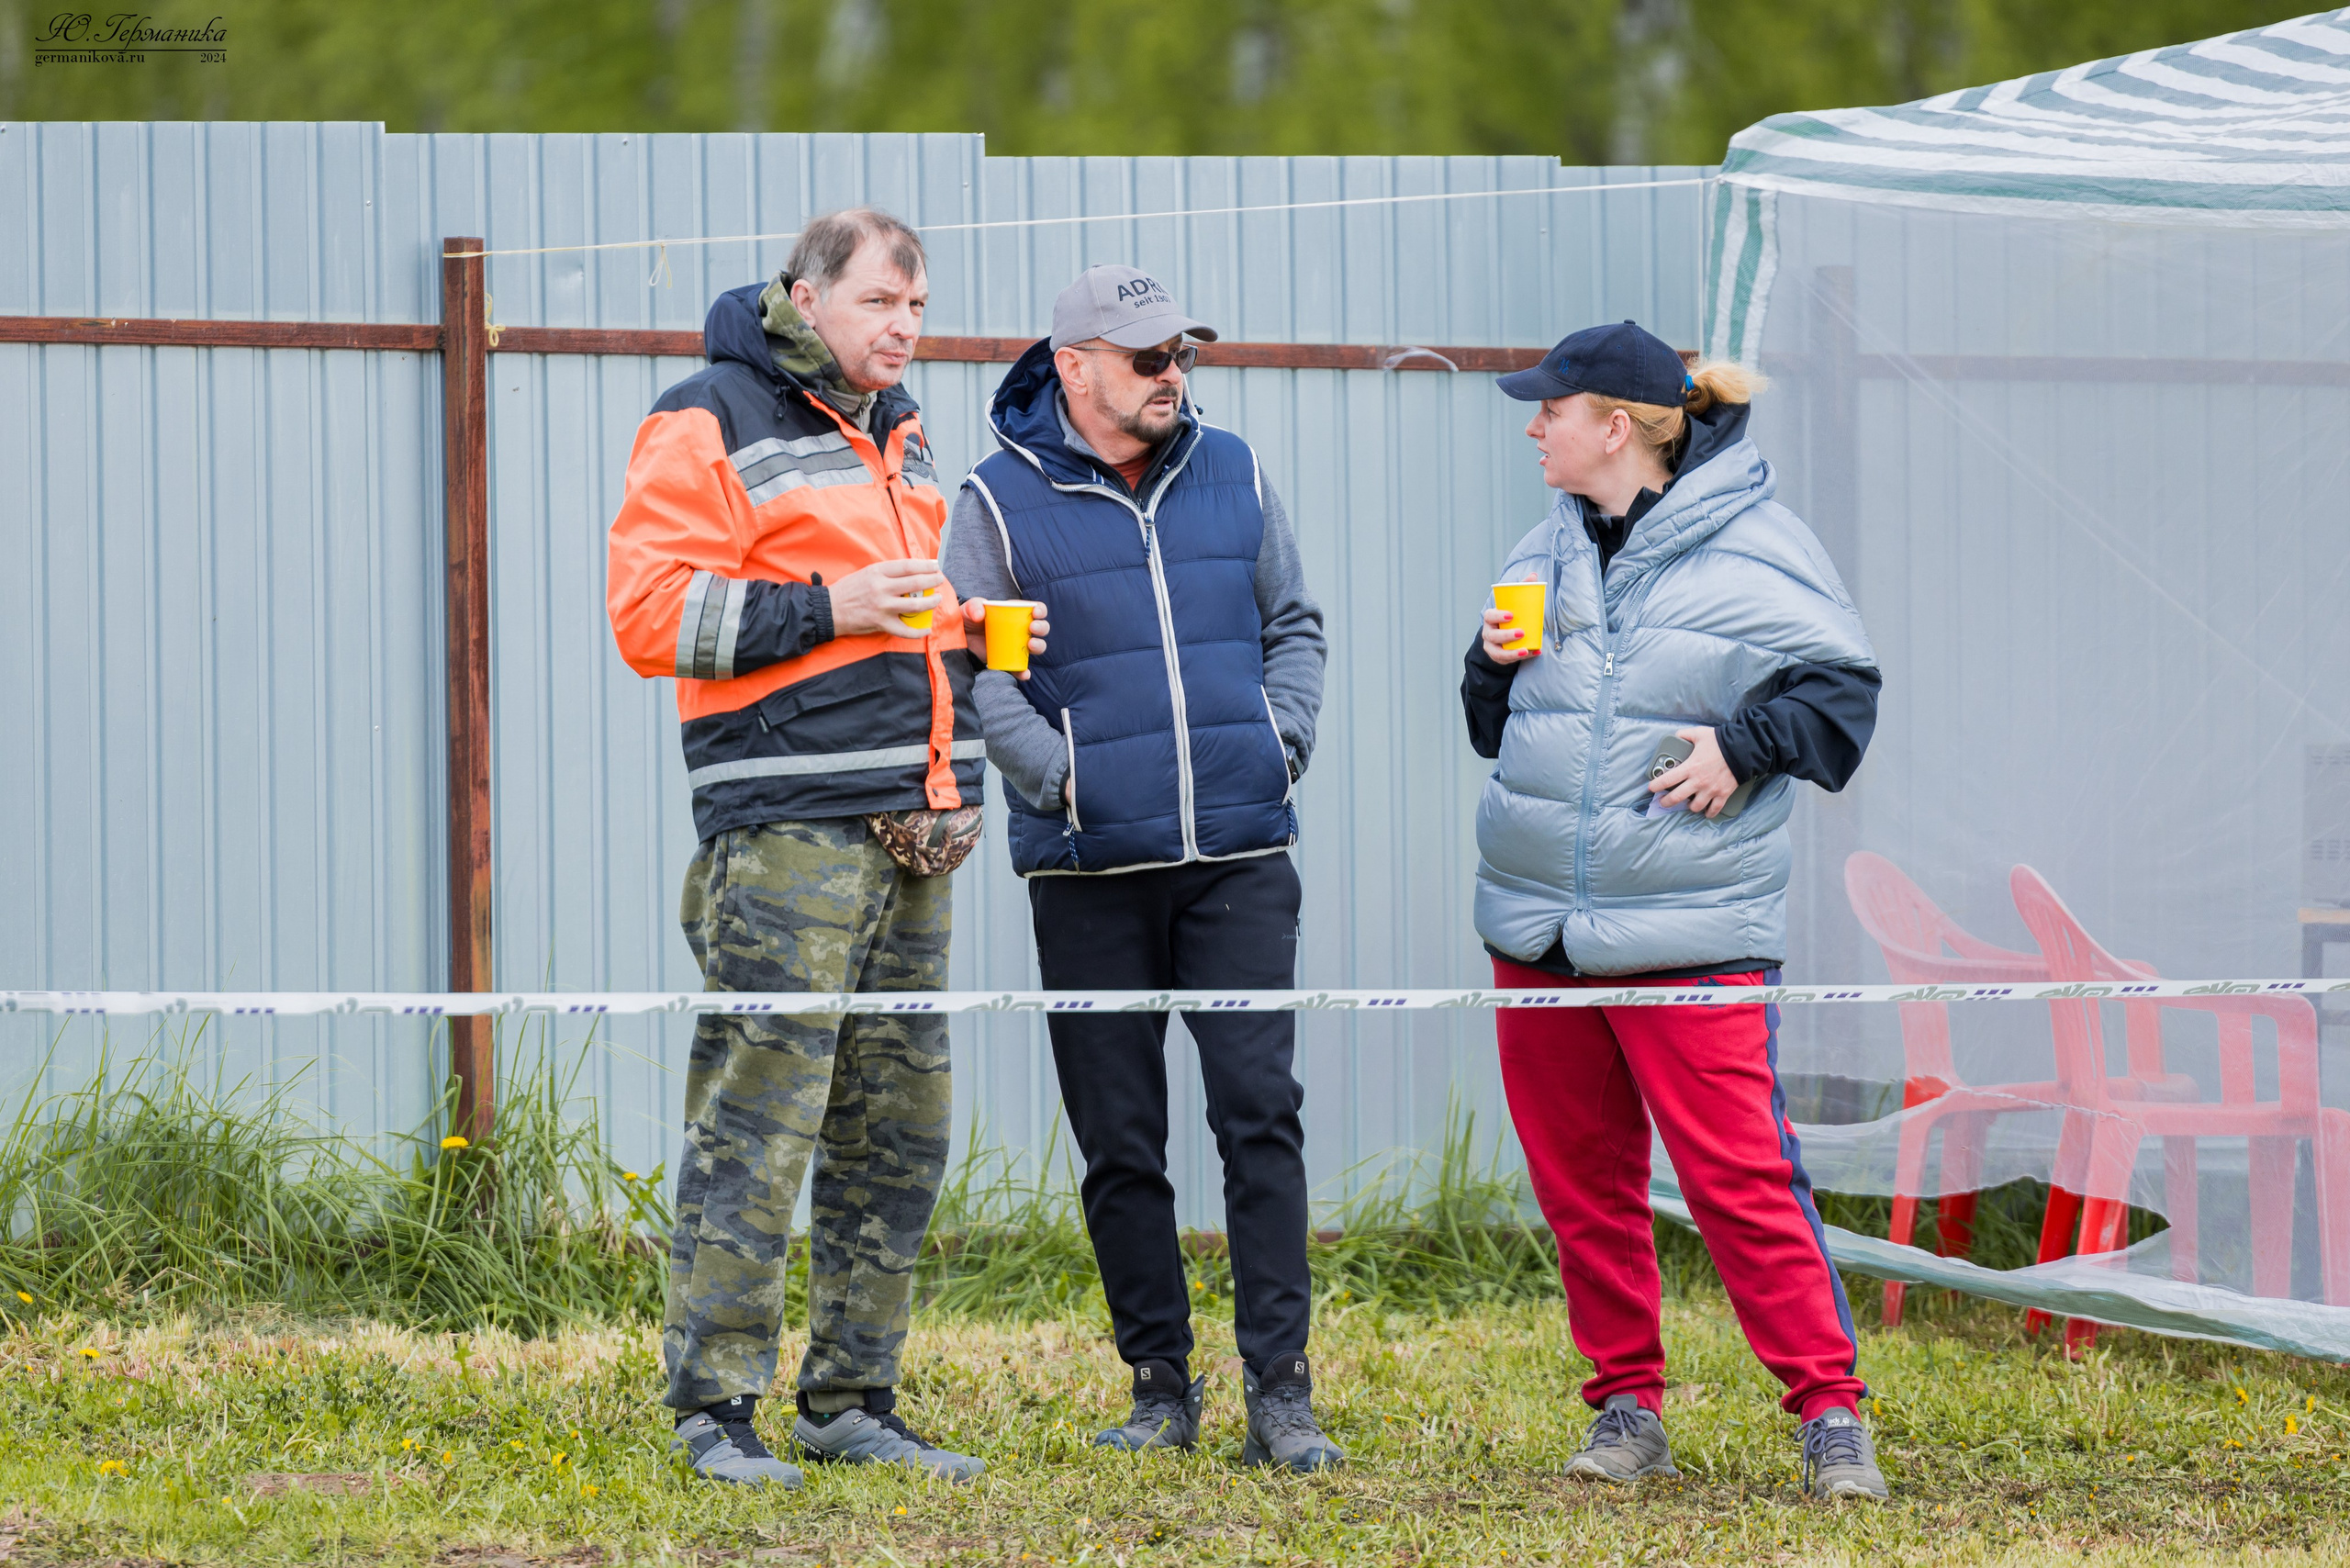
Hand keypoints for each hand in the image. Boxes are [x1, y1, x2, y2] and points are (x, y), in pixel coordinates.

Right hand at [829, 559, 946, 638]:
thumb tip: (911, 573)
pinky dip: (918, 631)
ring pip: (915, 604)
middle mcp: (881, 588)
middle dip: (933, 581)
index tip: (935, 565)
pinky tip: (926, 629)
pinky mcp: (881, 623)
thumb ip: (887, 573)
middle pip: (916, 583)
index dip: (925, 565)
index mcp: (877, 572)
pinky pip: (905, 630)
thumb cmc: (848, 589)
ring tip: (937, 598)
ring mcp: (882, 607)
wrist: (829, 609)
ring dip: (931, 602)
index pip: (908, 566)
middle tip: (940, 580)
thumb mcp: (867, 573)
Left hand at [959, 597, 1052, 682]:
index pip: (1035, 609)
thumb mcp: (969, 608)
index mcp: (1015, 613)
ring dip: (1039, 646)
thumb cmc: (967, 619)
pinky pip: (1020, 668)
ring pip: (1036, 647)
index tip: (1036, 612)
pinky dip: (1024, 672)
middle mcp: (1020, 629)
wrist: (958, 638)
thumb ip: (974, 606)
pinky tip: (1024, 673)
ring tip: (1030, 645)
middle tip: (1032, 628)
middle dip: (1042, 628)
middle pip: (1040, 628)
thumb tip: (980, 615)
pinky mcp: (1009, 660)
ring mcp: (1016, 645)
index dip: (1040, 610)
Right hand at [1481, 574, 1540, 661]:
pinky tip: (1534, 653)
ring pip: (1497, 652)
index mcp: (1490, 618)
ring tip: (1526, 650)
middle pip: (1493, 635)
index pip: (1489, 616)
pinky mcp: (1499, 657)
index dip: (1498, 615)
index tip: (1511, 615)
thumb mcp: (1513, 605)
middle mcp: (1488, 633)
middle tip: (1521, 633)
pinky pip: (1508, 660)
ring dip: (1512, 652)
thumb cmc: (1509, 618)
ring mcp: (1492, 647)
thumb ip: (1521, 590)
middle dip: (1506, 635)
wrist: (1500, 638)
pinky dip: (1521, 657)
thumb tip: (1533, 575)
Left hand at [1647, 726, 1739, 819]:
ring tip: (1687, 803)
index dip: (1656, 785)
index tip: (1651, 788)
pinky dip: (1709, 813)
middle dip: (1667, 801)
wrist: (1743, 749)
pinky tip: (1706, 812)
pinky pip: (1714, 809)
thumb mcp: (1699, 733)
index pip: (1667, 780)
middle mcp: (1698, 781)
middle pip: (1677, 797)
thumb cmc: (1720, 742)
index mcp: (1690, 767)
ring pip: (1695, 807)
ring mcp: (1711, 790)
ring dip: (1689, 806)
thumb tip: (1676, 736)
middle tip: (1663, 801)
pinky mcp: (1723, 794)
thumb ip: (1685, 735)